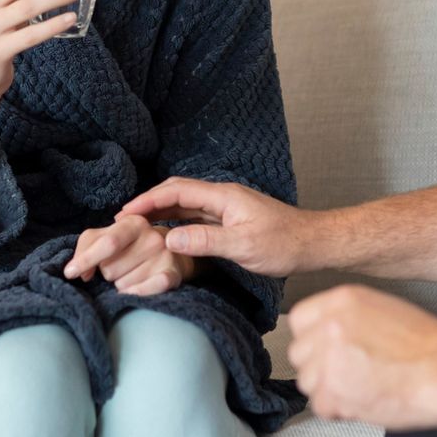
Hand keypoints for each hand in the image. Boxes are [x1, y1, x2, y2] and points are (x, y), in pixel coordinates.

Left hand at [63, 215, 193, 295]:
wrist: (170, 252)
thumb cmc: (130, 244)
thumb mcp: (105, 236)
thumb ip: (86, 247)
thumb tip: (82, 274)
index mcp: (133, 223)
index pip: (108, 244)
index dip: (86, 260)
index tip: (70, 273)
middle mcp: (152, 237)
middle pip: (110, 270)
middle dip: (107, 272)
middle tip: (120, 265)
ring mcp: (164, 256)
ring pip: (123, 285)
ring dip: (121, 284)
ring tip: (132, 273)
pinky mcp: (173, 275)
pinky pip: (146, 291)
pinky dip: (134, 294)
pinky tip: (134, 290)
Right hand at [116, 177, 312, 277]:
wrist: (313, 244)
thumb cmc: (285, 244)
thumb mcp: (243, 246)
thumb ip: (205, 241)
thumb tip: (168, 239)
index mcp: (223, 196)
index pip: (177, 190)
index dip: (149, 199)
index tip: (125, 212)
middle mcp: (222, 197)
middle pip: (177, 193)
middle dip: (149, 203)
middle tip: (123, 219)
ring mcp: (226, 208)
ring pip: (185, 205)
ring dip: (160, 213)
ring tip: (137, 226)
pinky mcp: (230, 221)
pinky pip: (195, 217)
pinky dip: (176, 223)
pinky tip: (165, 234)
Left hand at [286, 285, 436, 428]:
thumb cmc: (430, 346)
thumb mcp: (384, 310)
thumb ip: (348, 320)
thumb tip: (326, 337)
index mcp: (342, 300)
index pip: (300, 320)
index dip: (314, 342)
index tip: (329, 352)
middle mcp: (330, 325)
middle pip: (299, 354)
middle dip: (320, 369)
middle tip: (352, 375)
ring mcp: (330, 358)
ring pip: (307, 383)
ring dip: (331, 392)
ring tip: (364, 389)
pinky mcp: (335, 390)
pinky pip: (320, 408)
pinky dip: (341, 412)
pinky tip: (366, 402)